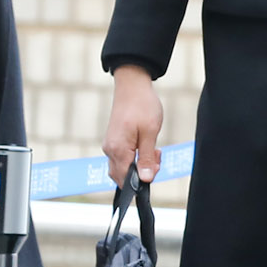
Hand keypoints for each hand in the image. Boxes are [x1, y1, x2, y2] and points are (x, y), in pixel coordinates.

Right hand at [104, 65, 162, 182]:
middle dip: (140, 174)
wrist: (132, 85)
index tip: (155, 168)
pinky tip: (146, 146)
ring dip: (138, 165)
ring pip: (122, 168)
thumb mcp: (150, 133)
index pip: (126, 179)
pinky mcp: (113, 140)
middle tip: (156, 157)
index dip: (141, 181)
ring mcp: (110, 145)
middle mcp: (110, 150)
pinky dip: (134, 158)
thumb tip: (146, 179)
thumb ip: (147, 158)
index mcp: (118, 149)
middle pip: (122, 176)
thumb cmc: (142, 106)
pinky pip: (122, 158)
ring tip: (153, 150)